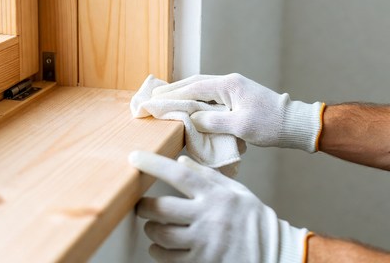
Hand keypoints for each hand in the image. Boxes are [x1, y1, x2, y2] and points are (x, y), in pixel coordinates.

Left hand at [129, 150, 307, 262]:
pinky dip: (158, 252)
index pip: (179, 175)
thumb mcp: (235, 190)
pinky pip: (170, 259)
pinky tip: (160, 246)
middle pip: (163, 208)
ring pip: (163, 235)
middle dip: (144, 205)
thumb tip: (181, 160)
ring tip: (151, 225)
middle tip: (140, 204)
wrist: (274, 253)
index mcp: (216, 194)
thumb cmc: (253, 218)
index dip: (154, 164)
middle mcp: (208, 216)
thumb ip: (208, 175)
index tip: (135, 157)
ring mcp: (204, 242)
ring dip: (150, 230)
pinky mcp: (202, 262)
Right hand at [153, 73, 323, 152]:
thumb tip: (191, 119)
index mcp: (228, 85)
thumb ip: (213, 121)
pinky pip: (211, 96)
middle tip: (156, 96)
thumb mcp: (240, 126)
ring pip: (203, 88)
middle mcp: (229, 82)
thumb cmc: (271, 124)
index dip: (173, 93)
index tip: (156, 99)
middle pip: (196, 83)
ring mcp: (234, 88)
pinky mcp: (237, 96)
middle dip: (175, 89)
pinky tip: (191, 106)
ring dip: (185, 93)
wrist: (294, 123)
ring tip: (168, 99)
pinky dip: (197, 99)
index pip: (194, 86)